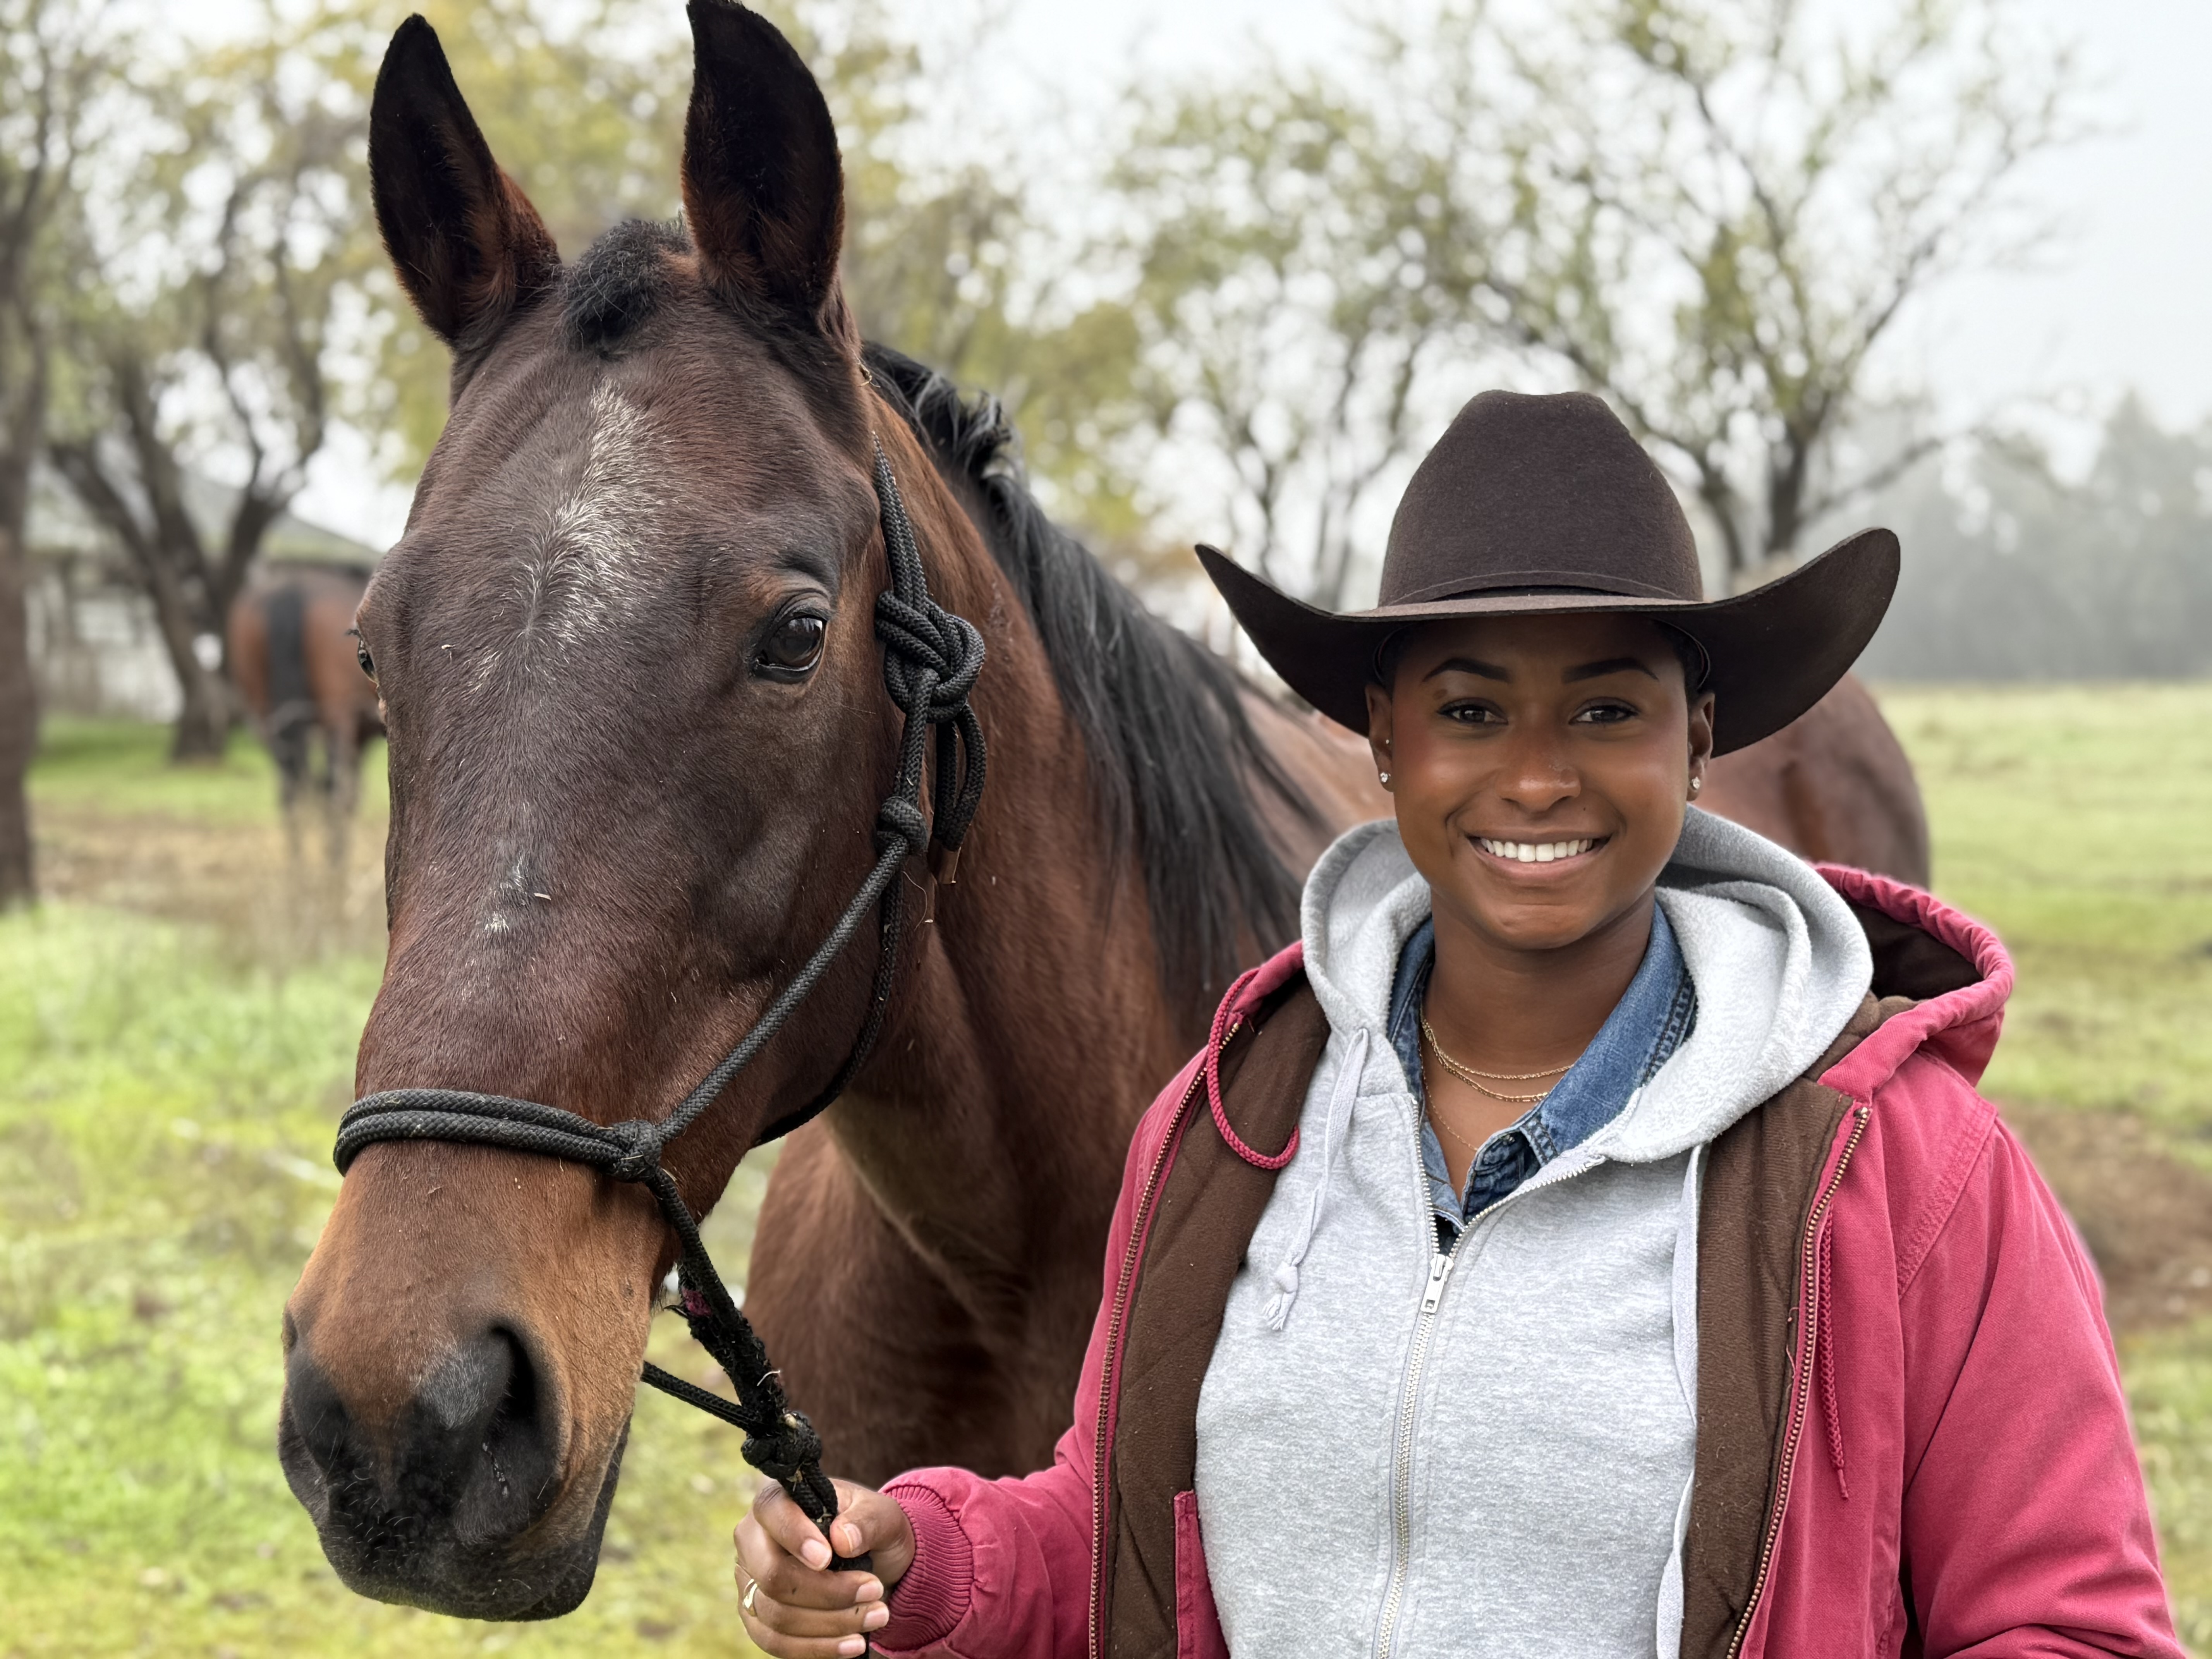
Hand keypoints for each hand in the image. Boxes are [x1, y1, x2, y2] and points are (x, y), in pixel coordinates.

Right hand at [735, 1477, 917, 1657]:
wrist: (872, 1562)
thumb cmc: (869, 1529)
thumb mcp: (881, 1514)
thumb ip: (865, 1520)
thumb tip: (842, 1539)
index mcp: (777, 1501)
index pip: (773, 1514)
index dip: (796, 1537)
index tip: (827, 1558)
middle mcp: (753, 1541)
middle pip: (773, 1575)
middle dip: (827, 1592)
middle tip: (874, 1590)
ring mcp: (750, 1582)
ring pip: (777, 1615)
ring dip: (831, 1623)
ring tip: (877, 1615)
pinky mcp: (757, 1619)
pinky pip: (777, 1643)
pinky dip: (817, 1647)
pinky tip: (853, 1645)